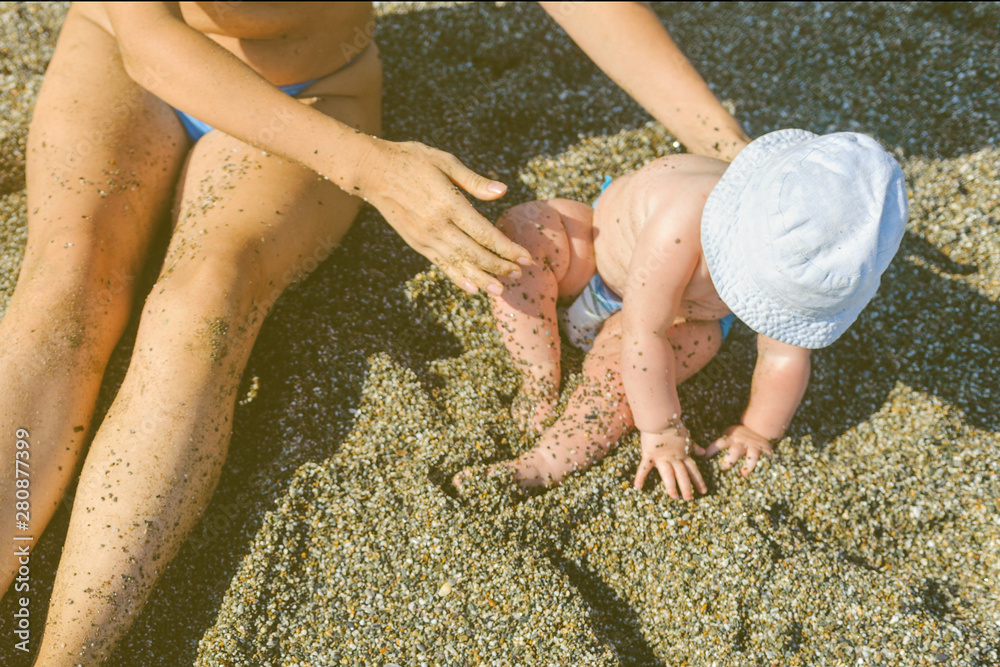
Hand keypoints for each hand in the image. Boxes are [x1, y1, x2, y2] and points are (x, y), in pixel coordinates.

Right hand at [354, 139, 531, 293]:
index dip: (507, 248)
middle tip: (520, 273)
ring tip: (501, 290)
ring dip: (482, 277)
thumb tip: (503, 192)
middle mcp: (437, 225)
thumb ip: (475, 181)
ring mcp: (426, 237)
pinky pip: (442, 265)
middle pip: (475, 253)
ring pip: (459, 264)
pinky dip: (459, 278)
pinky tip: (473, 288)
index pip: (485, 233)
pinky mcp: (417, 243)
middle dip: (499, 265)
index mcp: (448, 203)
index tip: (525, 257)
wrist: (373, 172)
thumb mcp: (445, 161)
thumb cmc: (413, 161)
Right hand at [633, 428, 706, 499]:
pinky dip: (640, 477)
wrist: (661, 418)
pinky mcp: (649, 455)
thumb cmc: (673, 425)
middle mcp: (674, 457)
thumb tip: (703, 452)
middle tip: (689, 499)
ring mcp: (661, 457)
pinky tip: (638, 487)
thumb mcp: (686, 436)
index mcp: (683, 453)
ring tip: (674, 497)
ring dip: (671, 486)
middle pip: (682, 474)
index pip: (693, 469)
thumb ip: (693, 445)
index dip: (698, 480)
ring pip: (668, 474)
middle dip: (686, 487)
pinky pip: (644, 467)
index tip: (703, 491)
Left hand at [703, 425, 773, 476]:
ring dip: (747, 466)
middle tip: (724, 467)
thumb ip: (718, 445)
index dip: (711, 450)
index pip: (718, 444)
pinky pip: (766, 460)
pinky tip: (765, 474)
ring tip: (743, 474)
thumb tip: (700, 455)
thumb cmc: (738, 436)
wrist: (758, 428)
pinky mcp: (766, 451)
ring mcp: (754, 447)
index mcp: (730, 439)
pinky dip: (765, 467)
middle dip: (729, 459)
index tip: (704, 457)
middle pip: (735, 451)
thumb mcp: (727, 435)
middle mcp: (742, 443)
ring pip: (752, 456)